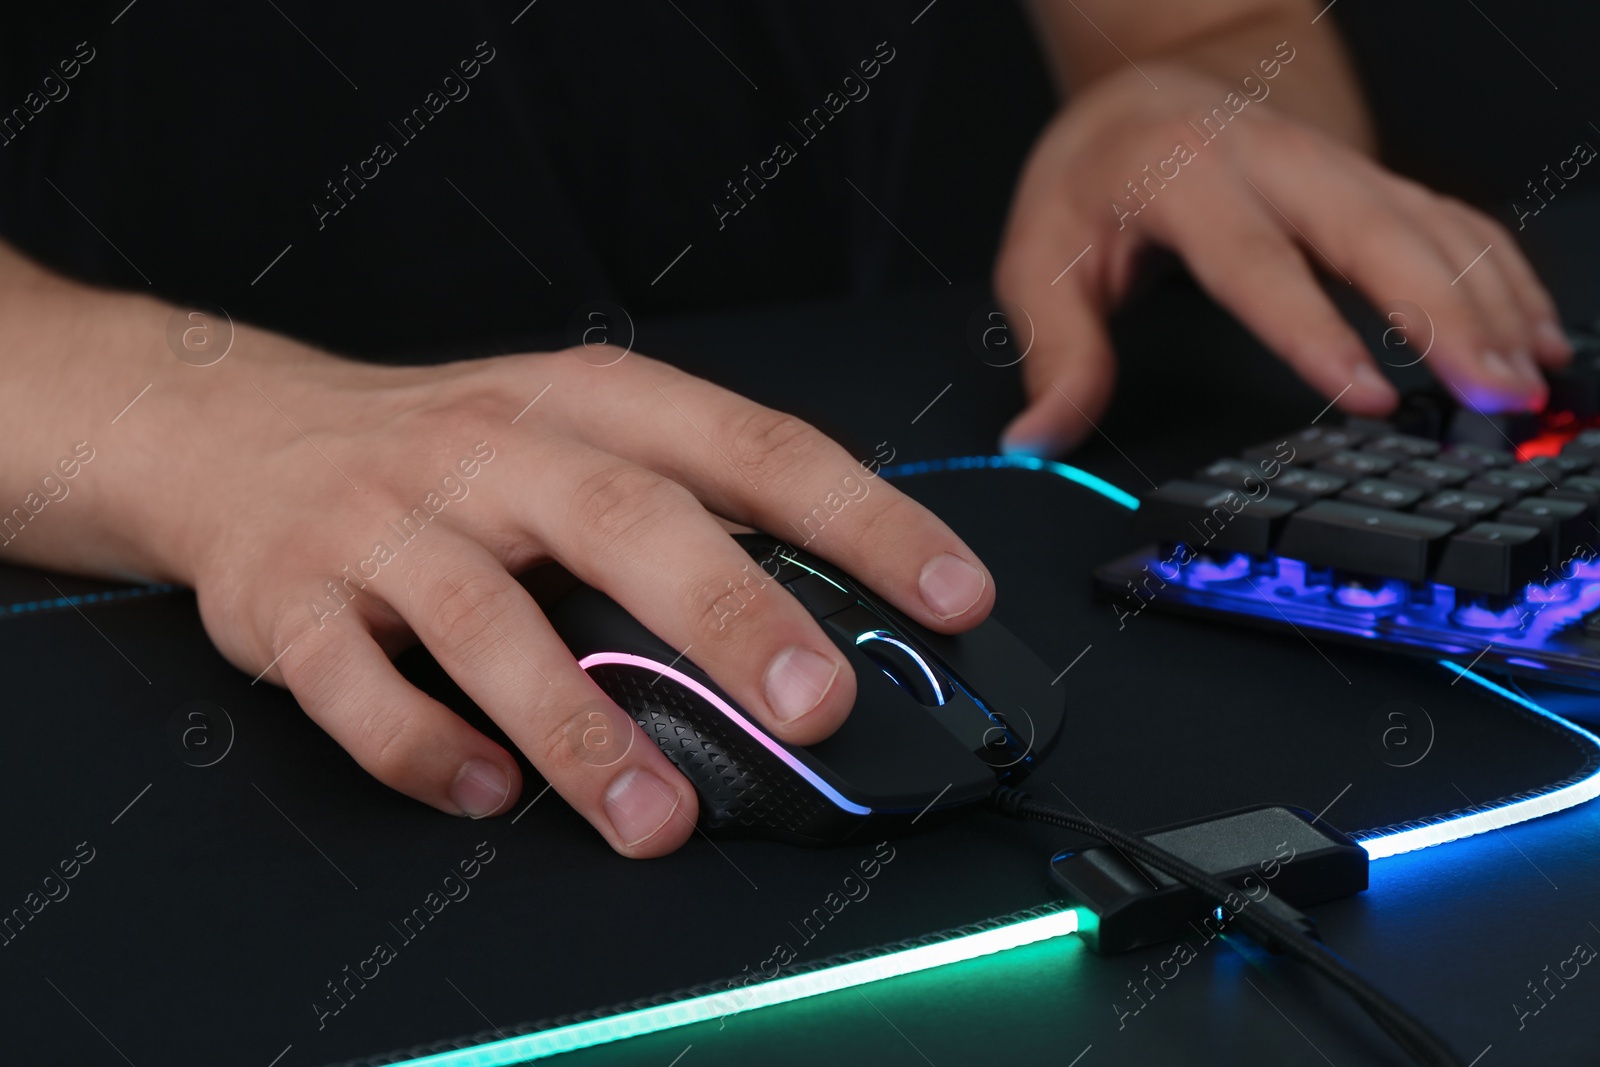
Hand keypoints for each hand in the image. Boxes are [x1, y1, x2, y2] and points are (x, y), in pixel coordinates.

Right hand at [141, 339, 993, 856]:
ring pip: (490, 621)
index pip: (751, 448)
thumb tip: (827, 623)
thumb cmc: (448, 448)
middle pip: (627, 521)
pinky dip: (420, 746)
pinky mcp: (297, 595)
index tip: (950, 592)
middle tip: (814, 705)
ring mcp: (388, 519)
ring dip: (578, 728)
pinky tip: (483, 792)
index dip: (860, 519)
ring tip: (656, 816)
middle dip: (729, 615)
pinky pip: (356, 682)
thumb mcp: (575, 439)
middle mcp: (492, 447)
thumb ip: (688, 512)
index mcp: (589, 403)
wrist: (240, 429)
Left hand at [994, 63, 1571, 454]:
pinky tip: (1534, 332)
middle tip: (1488, 393)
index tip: (1364, 393)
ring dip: (1490, 301)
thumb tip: (1036, 440)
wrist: (1149, 87)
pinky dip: (1503, 276)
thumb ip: (1054, 353)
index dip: (1314, 330)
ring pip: (1432, 224)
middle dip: (1442, 316)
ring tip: (1526, 380)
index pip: (1257, 262)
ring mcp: (1337, 166)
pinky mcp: (1374, 180)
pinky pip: (1455, 221)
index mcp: (1188, 178)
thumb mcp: (1042, 258)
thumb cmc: (1098, 175)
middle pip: (1375, 234)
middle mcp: (1276, 164)